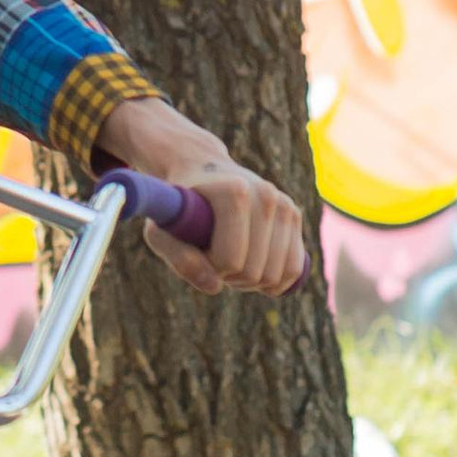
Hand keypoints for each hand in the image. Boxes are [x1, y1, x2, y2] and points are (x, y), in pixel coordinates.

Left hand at [95, 97, 308, 298]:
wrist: (202, 169)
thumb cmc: (180, 205)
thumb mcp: (162, 230)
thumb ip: (180, 259)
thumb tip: (215, 287)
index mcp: (235, 192)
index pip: (230, 260)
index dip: (209, 267)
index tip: (197, 250)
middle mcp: (266, 195)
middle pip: (254, 272)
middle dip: (229, 277)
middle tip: (212, 256)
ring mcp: (284, 204)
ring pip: (275, 276)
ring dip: (249, 282)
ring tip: (230, 259)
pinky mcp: (294, 215)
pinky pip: (294, 268)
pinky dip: (273, 282)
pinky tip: (253, 268)